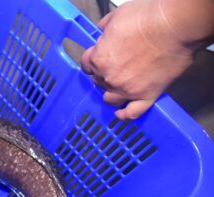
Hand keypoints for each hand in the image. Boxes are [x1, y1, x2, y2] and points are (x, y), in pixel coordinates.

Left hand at [80, 0, 198, 119]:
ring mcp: (127, 89)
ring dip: (112, 94)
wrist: (174, 26)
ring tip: (118, 88)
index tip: (98, 59)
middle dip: (104, 75)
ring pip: (111, 99)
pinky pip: (133, 112)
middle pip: (99, 81)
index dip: (93, 61)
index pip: (86, 65)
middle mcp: (109, 77)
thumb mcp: (117, 16)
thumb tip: (103, 29)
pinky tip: (122, 114)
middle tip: (115, 68)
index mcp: (99, 58)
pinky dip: (126, 114)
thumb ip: (106, 27)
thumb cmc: (148, 18)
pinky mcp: (147, 96)